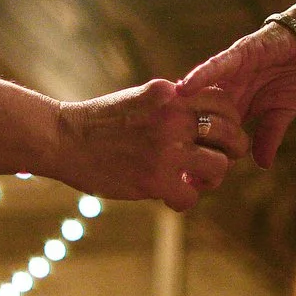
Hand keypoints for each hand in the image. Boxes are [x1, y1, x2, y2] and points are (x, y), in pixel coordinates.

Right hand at [58, 81, 247, 211]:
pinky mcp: (154, 180)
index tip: (219, 135)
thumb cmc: (100, 121)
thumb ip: (172, 104)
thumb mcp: (140, 98)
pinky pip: (191, 196)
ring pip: (218, 168)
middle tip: (214, 161)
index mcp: (173, 96)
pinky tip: (169, 196)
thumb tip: (201, 117)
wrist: (64, 138)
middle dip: (230, 152)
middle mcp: (174, 119)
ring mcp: (166, 150)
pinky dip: (183, 199)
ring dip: (211, 179)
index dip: (231, 122)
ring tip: (193, 180)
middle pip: (231, 136)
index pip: (225, 104)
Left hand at [179, 20, 295, 168]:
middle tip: (166, 162)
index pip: (213, 135)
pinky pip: (215, 67)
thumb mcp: (280, 114)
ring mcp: (227, 73)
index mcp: (232, 108)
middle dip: (184, 137)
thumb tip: (263, 165)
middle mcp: (223, 92)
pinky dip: (200, 76)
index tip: (187, 182)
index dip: (202, 156)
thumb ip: (269, 136)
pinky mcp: (237, 55)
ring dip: (180, 109)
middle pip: (198, 116)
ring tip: (160, 125)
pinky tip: (183, 88)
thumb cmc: (292, 77)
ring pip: (199, 93)